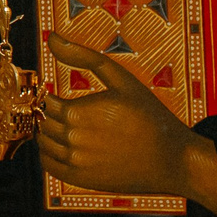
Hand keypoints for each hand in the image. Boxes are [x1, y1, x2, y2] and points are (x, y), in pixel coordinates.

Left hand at [42, 36, 216, 216]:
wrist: (174, 160)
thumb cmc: (149, 116)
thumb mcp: (121, 79)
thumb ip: (83, 56)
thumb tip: (52, 36)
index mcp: (77, 112)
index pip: (45, 101)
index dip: (51, 97)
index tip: (61, 96)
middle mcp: (72, 139)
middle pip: (43, 121)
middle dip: (51, 115)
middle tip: (68, 113)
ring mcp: (75, 162)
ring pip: (43, 143)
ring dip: (50, 133)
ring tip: (71, 128)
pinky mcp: (80, 180)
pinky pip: (49, 165)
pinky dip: (50, 154)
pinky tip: (68, 146)